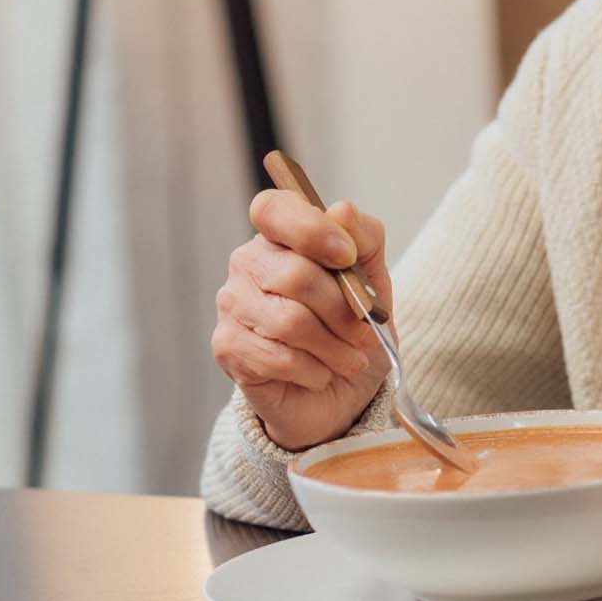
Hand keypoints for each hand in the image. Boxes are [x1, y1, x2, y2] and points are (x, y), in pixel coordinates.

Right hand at [211, 191, 393, 450]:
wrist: (339, 391)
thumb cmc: (351, 327)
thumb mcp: (374, 279)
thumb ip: (364, 239)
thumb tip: (341, 210)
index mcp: (281, 235)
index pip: (273, 208)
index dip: (311, 229)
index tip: (347, 257)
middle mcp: (248, 262)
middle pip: (295, 275)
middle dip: (344, 312)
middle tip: (365, 335)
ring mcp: (232, 303)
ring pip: (290, 321)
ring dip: (334, 348)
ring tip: (350, 359)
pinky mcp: (227, 346)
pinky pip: (277, 357)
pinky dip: (313, 370)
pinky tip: (319, 373)